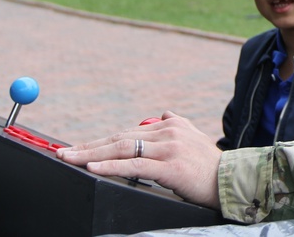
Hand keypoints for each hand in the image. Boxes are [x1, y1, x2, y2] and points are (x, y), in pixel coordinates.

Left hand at [57, 111, 221, 209]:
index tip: (79, 146)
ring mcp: (168, 148)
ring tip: (69, 158)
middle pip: (120, 137)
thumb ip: (177, 124)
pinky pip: (134, 165)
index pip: (128, 132)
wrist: (230, 179)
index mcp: (171, 125)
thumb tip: (162, 113)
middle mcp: (168, 131)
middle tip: (63, 152)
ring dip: (91, 153)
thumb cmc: (210, 164)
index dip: (101, 140)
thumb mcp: (194, 137)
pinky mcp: (169, 166)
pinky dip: (111, 164)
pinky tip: (94, 165)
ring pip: (123, 148)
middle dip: (88, 145)